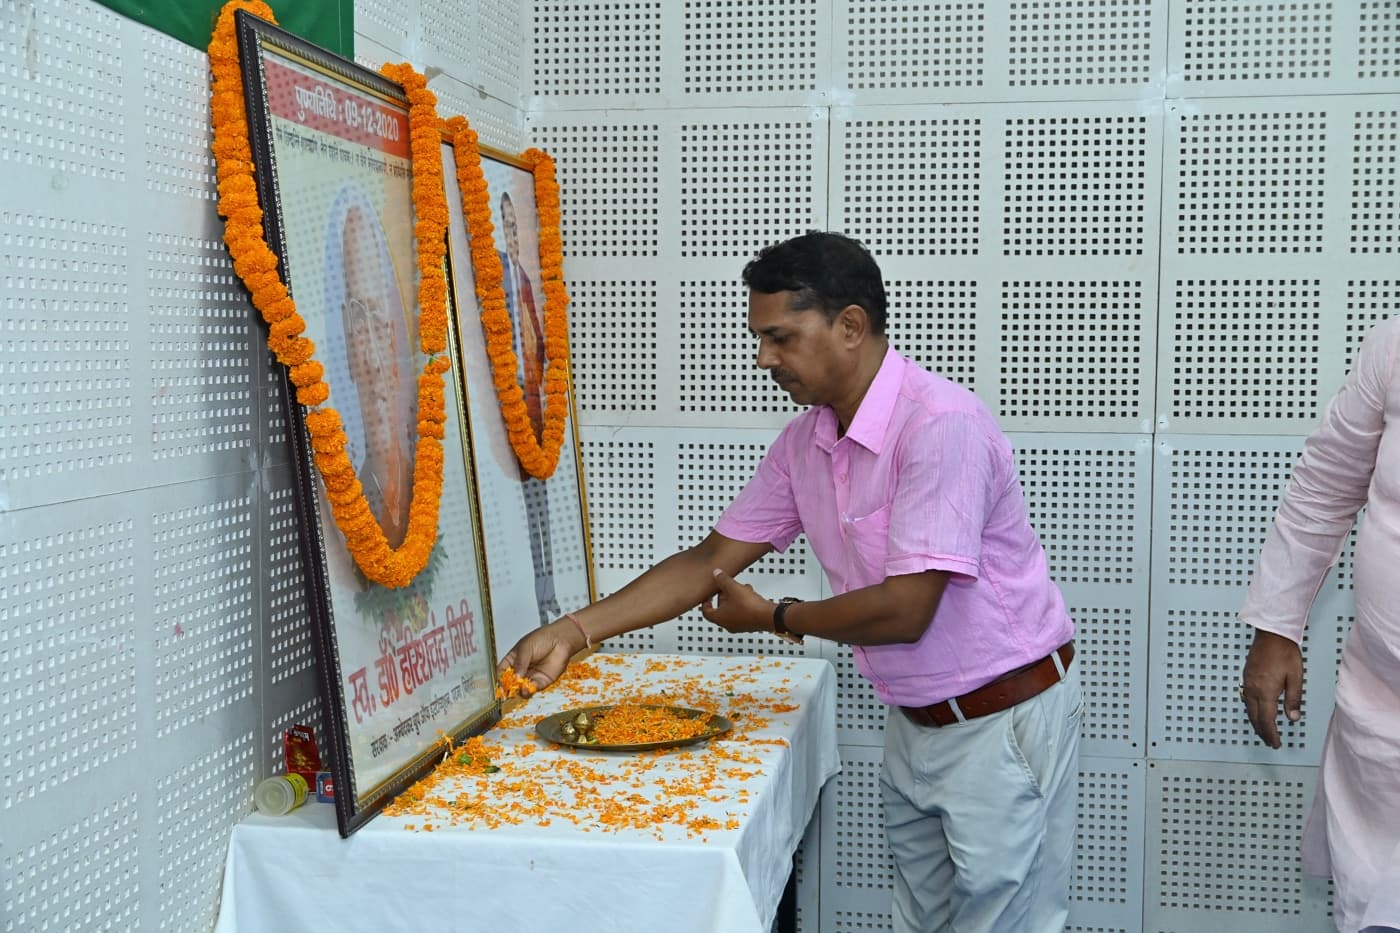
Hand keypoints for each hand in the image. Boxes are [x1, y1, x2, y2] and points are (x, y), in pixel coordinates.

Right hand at [498, 619, 583, 691]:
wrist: (561, 639)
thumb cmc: (543, 638)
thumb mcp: (526, 648)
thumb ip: (520, 663)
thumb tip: (515, 676)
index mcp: (513, 659)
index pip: (503, 671)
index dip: (500, 678)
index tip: (499, 683)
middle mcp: (522, 669)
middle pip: (511, 682)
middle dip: (509, 687)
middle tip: (507, 689)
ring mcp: (531, 676)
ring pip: (521, 687)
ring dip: (518, 690)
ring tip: (518, 687)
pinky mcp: (542, 681)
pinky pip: (533, 689)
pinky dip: (529, 691)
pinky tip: (527, 689)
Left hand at [699, 568, 775, 634]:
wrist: (770, 616)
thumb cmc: (751, 607)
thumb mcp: (734, 588)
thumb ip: (723, 580)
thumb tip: (716, 574)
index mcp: (720, 618)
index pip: (706, 612)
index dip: (706, 602)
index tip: (707, 596)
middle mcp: (729, 624)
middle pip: (720, 610)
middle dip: (723, 596)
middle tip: (725, 588)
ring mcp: (740, 625)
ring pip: (732, 610)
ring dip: (734, 598)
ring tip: (739, 588)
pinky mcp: (750, 623)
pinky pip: (742, 612)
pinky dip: (743, 603)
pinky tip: (749, 594)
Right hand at [1241, 627, 1303, 747]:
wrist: (1271, 634)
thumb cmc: (1285, 653)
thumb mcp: (1296, 677)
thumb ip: (1294, 699)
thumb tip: (1293, 718)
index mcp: (1266, 691)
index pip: (1266, 720)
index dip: (1271, 734)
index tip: (1276, 743)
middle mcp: (1253, 689)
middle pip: (1255, 718)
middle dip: (1262, 732)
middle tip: (1270, 741)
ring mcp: (1248, 683)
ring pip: (1249, 709)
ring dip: (1256, 722)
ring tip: (1264, 731)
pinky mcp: (1246, 677)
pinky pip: (1247, 699)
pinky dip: (1252, 711)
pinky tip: (1257, 711)